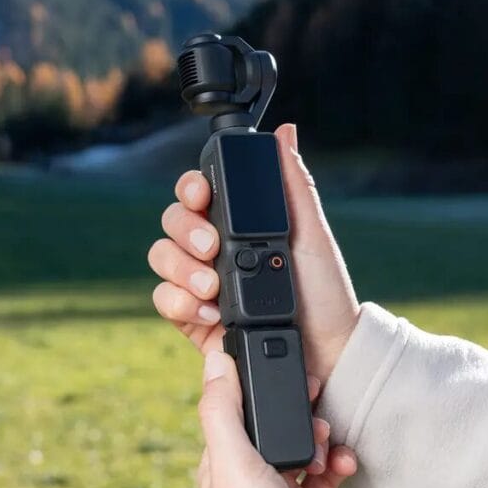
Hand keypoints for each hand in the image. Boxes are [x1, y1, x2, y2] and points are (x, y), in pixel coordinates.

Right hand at [148, 123, 360, 386]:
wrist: (326, 354)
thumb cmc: (325, 294)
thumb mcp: (311, 234)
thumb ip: (292, 185)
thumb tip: (286, 133)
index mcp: (239, 223)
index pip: (199, 192)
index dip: (192, 187)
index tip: (203, 193)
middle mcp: (214, 249)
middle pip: (173, 221)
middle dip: (186, 230)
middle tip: (212, 246)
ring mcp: (200, 283)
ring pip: (162, 257)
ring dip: (181, 267)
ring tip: (212, 286)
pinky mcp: (192, 318)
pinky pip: (163, 300)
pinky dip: (180, 302)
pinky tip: (210, 311)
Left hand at [198, 351, 357, 487]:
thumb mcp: (233, 460)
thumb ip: (222, 408)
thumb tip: (212, 357)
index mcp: (219, 465)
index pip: (236, 410)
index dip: (258, 387)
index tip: (285, 366)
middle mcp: (245, 479)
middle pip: (272, 426)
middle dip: (298, 411)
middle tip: (317, 396)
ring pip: (301, 446)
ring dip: (320, 437)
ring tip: (329, 440)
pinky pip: (323, 474)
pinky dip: (337, 463)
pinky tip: (346, 462)